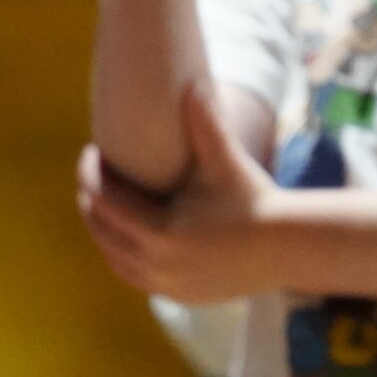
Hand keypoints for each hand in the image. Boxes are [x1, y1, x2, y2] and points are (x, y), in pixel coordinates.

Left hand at [77, 85, 279, 302]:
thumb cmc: (253, 200)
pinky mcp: (177, 295)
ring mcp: (164, 284)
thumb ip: (205, 121)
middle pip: (100, 230)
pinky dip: (122, 254)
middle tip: (95, 173)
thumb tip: (192, 81)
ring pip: (112, 257)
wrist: (286, 248)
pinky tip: (127, 235)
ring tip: (105, 202)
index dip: (90, 173)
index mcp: (158, 231)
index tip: (93, 152)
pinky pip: (134, 275)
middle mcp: (154, 264)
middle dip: (90, 199)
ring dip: (102, 229)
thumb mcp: (225, 160)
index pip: (103, 200)